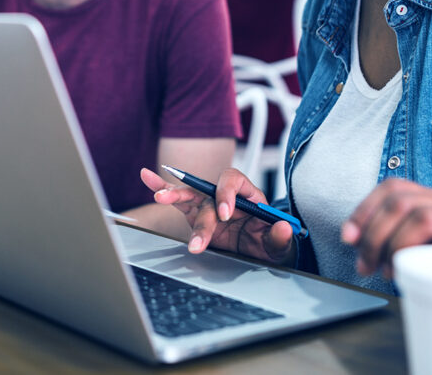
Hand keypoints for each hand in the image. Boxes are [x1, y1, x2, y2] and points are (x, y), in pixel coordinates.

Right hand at [140, 167, 293, 264]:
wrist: (260, 254)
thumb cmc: (269, 244)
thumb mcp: (279, 245)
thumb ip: (280, 236)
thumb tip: (284, 226)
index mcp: (248, 195)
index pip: (234, 181)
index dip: (227, 194)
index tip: (225, 214)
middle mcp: (226, 196)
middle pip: (208, 195)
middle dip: (203, 218)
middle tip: (200, 241)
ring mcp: (209, 204)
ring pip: (190, 195)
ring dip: (174, 195)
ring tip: (160, 198)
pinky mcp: (196, 214)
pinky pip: (177, 200)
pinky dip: (161, 187)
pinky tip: (147, 177)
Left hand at [341, 179, 431, 277]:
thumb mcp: (417, 251)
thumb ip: (390, 236)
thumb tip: (353, 238)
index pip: (393, 186)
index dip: (365, 210)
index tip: (348, 237)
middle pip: (399, 199)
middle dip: (373, 233)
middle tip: (365, 264)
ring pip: (416, 213)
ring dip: (392, 244)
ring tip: (388, 270)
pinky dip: (414, 250)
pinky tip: (409, 270)